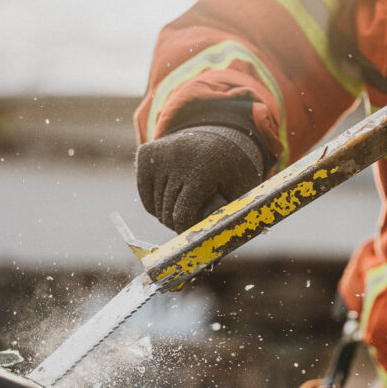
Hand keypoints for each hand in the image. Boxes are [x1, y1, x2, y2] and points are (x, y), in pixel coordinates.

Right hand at [136, 125, 264, 232]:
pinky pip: (146, 197)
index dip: (189, 230)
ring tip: (186, 207)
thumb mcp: (241, 190)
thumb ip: (229, 217)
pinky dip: (157, 206)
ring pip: (156, 208)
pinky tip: (173, 197)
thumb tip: (212, 251)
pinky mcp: (145, 155)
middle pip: (168, 213)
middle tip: (193, 223)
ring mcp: (160, 155)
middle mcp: (179, 157)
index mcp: (205, 168)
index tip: (196, 233)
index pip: (183, 214)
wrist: (217, 136)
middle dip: (179, 224)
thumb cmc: (232, 172)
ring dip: (169, 216)